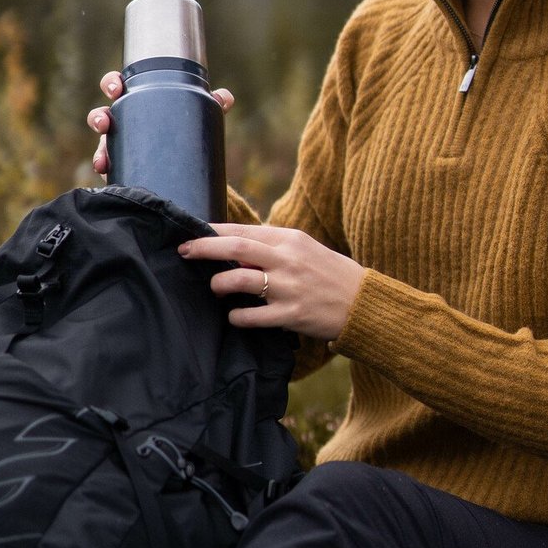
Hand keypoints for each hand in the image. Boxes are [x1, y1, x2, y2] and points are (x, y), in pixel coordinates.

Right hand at [87, 71, 233, 176]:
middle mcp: (123, 124)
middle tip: (105, 122)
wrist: (186, 165)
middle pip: (102, 115)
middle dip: (98, 117)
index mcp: (137, 103)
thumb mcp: (195, 115)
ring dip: (99, 151)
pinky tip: (107, 177)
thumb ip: (211, 105)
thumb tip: (225, 98)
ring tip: (102, 160)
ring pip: (102, 146)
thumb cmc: (183, 128)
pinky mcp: (122, 169)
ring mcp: (119, 147)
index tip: (115, 88)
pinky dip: (107, 172)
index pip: (118, 88)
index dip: (112, 84)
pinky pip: (110, 171)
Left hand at [179, 224, 363, 340]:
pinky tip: (236, 317)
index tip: (191, 235)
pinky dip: (237, 317)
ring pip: (239, 281)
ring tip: (215, 289)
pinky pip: (252, 317)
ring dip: (219, 285)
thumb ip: (272, 248)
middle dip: (204, 249)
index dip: (212, 232)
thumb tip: (232, 250)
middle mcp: (288, 260)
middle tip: (184, 252)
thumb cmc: (329, 274)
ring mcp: (289, 288)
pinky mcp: (292, 315)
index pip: (243, 230)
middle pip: (236, 248)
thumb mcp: (304, 250)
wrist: (363, 303)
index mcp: (290, 239)